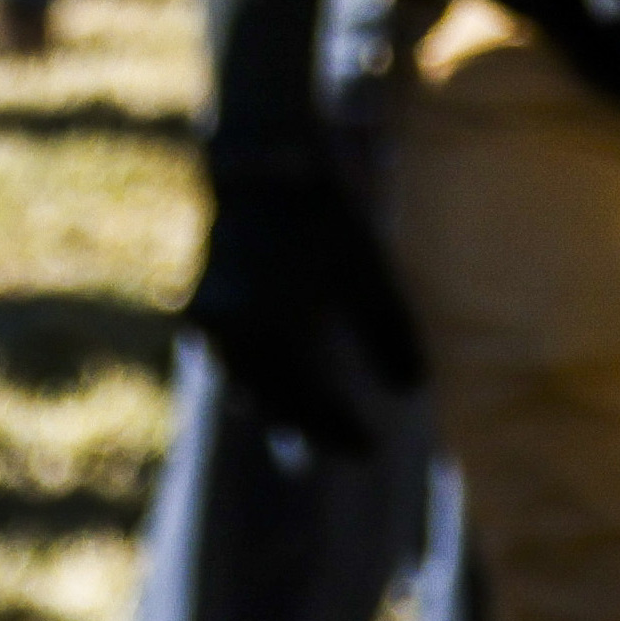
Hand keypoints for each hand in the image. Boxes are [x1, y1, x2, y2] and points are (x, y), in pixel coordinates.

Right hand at [182, 156, 419, 457]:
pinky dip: (252, 373)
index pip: (307, 403)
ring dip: (272, 404)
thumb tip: (413, 390)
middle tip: (325, 458)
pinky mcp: (205, 304)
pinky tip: (266, 384)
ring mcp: (212, 321)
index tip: (370, 450)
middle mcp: (234, 336)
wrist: (264, 162)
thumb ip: (393, 336)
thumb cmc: (325, 214)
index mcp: (273, 334)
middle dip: (302, 427)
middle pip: (271, 401)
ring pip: (243, 381)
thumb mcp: (370, 274)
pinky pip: (229, 356)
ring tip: (293, 430)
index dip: (338, 431)